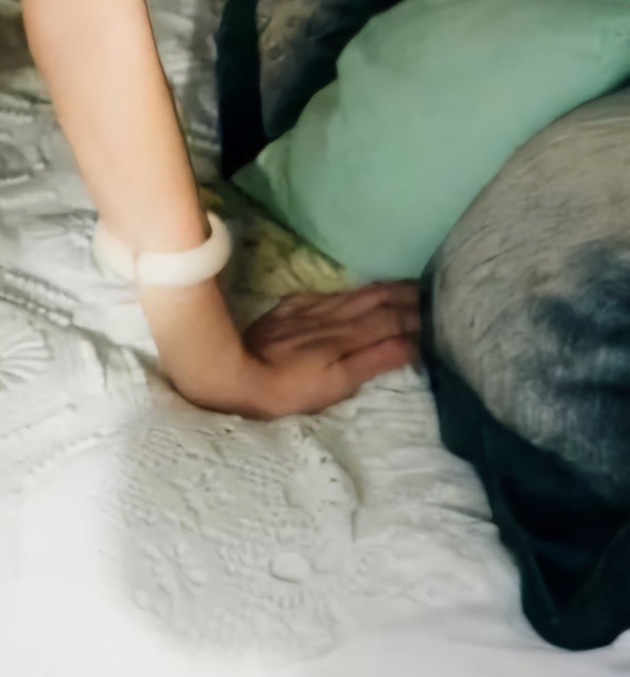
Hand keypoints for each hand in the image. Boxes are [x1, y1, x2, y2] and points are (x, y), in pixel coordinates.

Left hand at [216, 280, 422, 418]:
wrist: (237, 371)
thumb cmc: (292, 388)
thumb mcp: (339, 383)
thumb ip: (375, 359)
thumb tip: (413, 342)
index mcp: (348, 334)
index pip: (391, 319)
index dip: (416, 315)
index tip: (439, 312)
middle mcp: (333, 314)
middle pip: (376, 299)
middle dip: (405, 295)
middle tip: (431, 292)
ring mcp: (310, 308)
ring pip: (354, 293)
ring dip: (382, 290)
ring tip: (404, 288)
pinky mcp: (290, 307)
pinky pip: (328, 294)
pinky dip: (350, 293)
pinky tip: (355, 294)